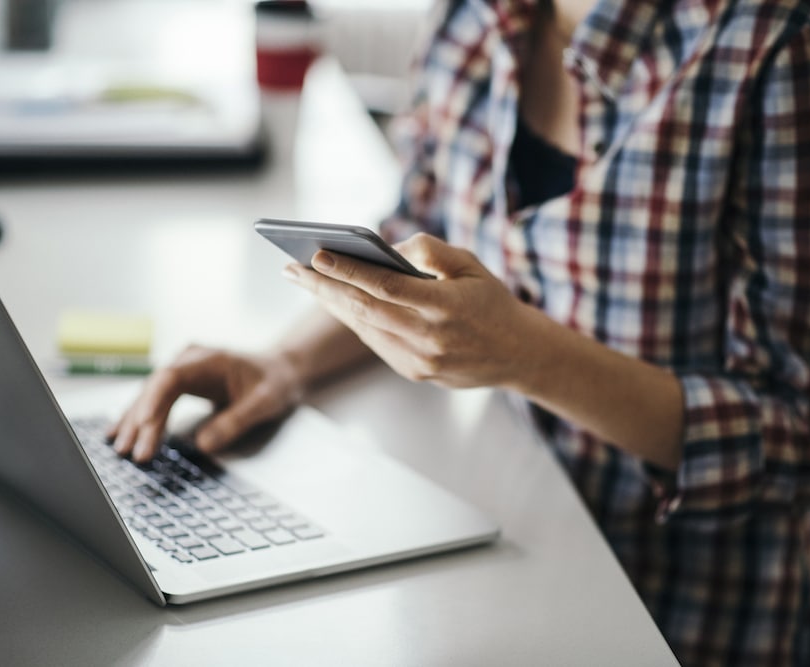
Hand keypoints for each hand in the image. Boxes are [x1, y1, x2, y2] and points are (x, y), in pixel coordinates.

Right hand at [106, 345, 302, 461]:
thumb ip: (235, 421)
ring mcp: (183, 369)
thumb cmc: (275, 382)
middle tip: (132, 452)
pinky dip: (140, 416)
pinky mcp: (182, 382)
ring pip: (151, 395)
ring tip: (121, 449)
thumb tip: (203, 445)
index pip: (172, 378)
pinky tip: (120, 432)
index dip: (154, 400)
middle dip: (142, 421)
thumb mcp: (264, 403)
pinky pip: (156, 399)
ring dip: (136, 422)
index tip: (144, 425)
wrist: (281, 370)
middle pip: (156, 389)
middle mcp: (190, 360)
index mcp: (209, 360)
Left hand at [282, 233, 531, 388]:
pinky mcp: (415, 373)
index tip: (317, 254)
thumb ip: (431, 250)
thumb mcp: (471, 264)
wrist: (519, 354)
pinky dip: (353, 320)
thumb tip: (389, 247)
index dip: (349, 271)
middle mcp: (429, 337)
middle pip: (364, 310)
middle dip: (323, 288)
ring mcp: (420, 360)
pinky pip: (375, 342)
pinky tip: (336, 302)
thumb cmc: (492, 301)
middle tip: (291, 268)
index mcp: (446, 306)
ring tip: (305, 281)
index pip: (386, 286)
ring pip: (364, 328)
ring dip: (331, 304)